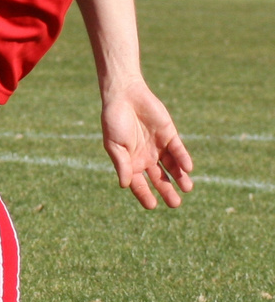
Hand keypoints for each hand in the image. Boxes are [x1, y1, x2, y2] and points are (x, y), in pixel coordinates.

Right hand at [99, 80, 193, 208]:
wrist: (125, 96)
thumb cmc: (114, 120)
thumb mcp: (114, 144)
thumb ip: (121, 164)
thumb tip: (124, 185)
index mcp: (130, 162)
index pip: (139, 184)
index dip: (145, 195)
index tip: (153, 206)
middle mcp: (146, 158)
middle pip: (159, 179)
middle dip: (167, 191)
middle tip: (175, 203)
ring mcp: (159, 148)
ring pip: (172, 168)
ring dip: (180, 178)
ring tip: (187, 188)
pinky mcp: (170, 136)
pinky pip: (178, 151)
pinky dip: (183, 160)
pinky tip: (187, 168)